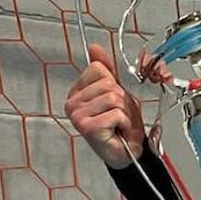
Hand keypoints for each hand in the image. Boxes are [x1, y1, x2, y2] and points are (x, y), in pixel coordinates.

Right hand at [64, 42, 145, 168]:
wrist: (127, 152)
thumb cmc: (120, 125)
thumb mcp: (116, 92)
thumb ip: (106, 70)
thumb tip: (95, 47)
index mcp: (77, 92)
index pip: (98, 69)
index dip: (114, 84)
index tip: (113, 101)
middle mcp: (72, 104)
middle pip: (108, 84)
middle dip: (121, 100)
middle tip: (118, 115)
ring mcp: (78, 116)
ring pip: (113, 97)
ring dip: (123, 112)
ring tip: (118, 123)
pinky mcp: (88, 127)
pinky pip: (116, 113)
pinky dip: (124, 123)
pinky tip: (117, 131)